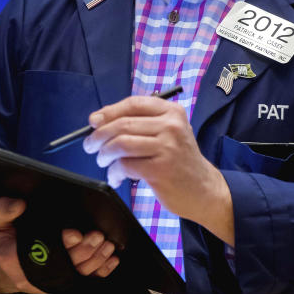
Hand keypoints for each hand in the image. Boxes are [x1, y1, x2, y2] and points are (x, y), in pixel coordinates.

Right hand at [0, 197, 119, 293]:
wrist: (4, 265)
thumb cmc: (5, 239)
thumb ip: (4, 210)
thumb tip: (19, 203)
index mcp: (16, 258)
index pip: (41, 253)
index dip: (61, 244)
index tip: (73, 231)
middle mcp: (35, 274)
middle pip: (65, 264)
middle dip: (83, 250)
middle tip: (97, 236)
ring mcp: (51, 280)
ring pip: (77, 273)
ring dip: (95, 259)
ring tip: (107, 244)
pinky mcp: (63, 282)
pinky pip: (84, 280)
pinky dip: (100, 271)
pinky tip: (111, 261)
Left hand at [82, 95, 234, 244]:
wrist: (204, 189)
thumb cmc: (180, 160)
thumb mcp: (170, 133)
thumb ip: (142, 124)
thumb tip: (100, 121)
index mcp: (172, 112)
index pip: (133, 104)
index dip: (109, 111)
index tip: (93, 121)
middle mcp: (171, 126)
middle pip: (123, 124)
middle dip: (99, 135)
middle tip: (90, 146)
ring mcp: (167, 148)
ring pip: (121, 144)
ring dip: (104, 154)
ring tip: (102, 161)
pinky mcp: (160, 170)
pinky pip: (125, 165)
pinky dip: (114, 172)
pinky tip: (115, 177)